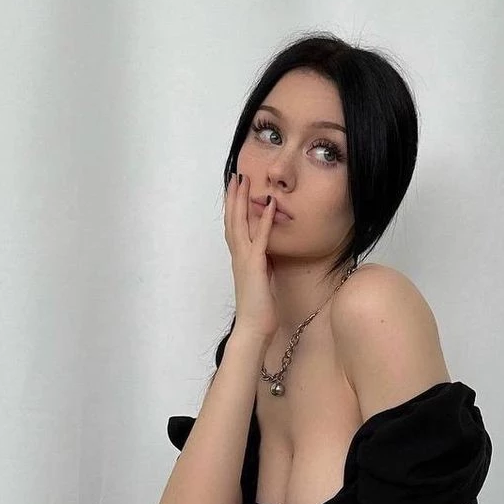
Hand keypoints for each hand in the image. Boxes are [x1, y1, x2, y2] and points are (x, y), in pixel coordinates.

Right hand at [223, 170, 278, 339]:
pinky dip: (265, 221)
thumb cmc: (258, 309)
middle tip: (236, 175)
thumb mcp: (260, 280)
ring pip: (240, 224)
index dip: (234, 206)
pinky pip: (260, 239)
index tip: (235, 189)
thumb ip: (261, 264)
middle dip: (234, 196)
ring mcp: (245, 260)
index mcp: (239, 259)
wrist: (253, 327)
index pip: (234, 227)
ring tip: (245, 180)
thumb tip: (265, 254)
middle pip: (232, 219)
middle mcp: (238, 256)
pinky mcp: (255, 266)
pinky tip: (270, 205)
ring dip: (242, 201)